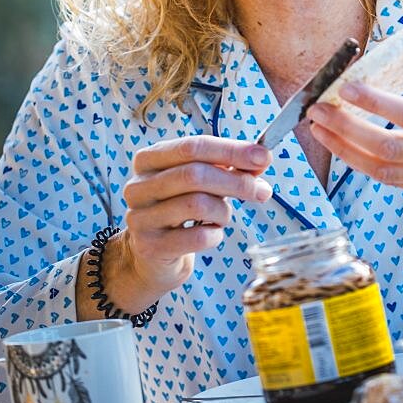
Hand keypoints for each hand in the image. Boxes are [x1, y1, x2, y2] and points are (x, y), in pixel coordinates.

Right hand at [114, 136, 271, 306]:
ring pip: (196, 204)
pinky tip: (212, 233)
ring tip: (224, 216)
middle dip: (236, 182)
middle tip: (262, 191)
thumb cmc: (180, 209)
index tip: (262, 157)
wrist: (153, 256)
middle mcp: (139, 185)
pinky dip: (215, 234)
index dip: (231, 150)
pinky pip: (197, 237)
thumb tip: (261, 158)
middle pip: (194, 175)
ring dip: (223, 211)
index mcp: (149, 159)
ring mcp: (140, 217)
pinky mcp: (150, 247)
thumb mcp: (201, 181)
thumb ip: (229, 166)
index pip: (193, 147)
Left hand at [309, 1, 402, 242]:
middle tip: (317, 107)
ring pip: (383, 169)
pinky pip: (390, 181)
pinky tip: (341, 146)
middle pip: (390, 147)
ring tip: (317, 126)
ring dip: (345, 149)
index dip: (379, 104)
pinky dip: (360, 164)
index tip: (348, 86)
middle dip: (347, 129)